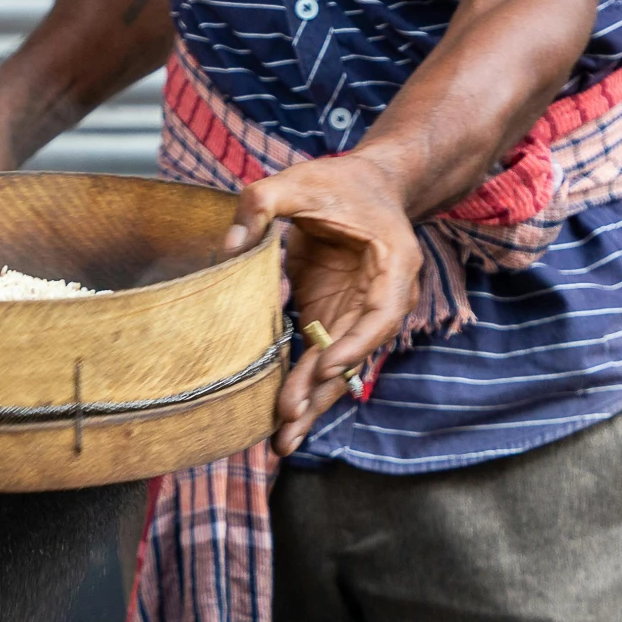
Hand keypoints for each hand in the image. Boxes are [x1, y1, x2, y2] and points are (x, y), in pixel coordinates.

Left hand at [223, 156, 423, 454]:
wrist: (365, 186)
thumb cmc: (340, 182)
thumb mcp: (301, 180)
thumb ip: (264, 202)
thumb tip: (229, 246)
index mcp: (392, 265)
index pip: (379, 314)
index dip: (354, 345)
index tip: (324, 368)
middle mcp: (381, 299)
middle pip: (354, 355)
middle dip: (322, 391)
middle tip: (289, 422)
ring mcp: (355, 314)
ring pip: (336, 368)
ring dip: (311, 403)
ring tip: (282, 441)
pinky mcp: (331, 319)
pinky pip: (318, 360)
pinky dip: (300, 388)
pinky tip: (280, 420)